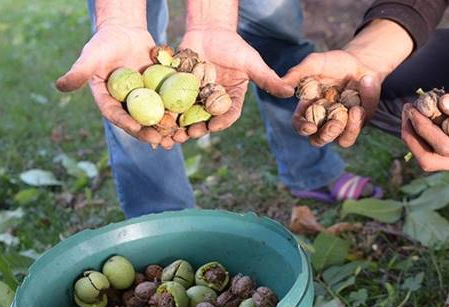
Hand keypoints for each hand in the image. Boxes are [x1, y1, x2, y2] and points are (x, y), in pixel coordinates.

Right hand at [56, 25, 168, 146]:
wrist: (124, 30)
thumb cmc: (103, 42)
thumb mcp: (91, 56)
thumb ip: (78, 72)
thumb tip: (58, 86)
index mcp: (108, 101)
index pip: (116, 115)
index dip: (127, 123)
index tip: (138, 128)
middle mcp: (125, 104)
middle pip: (138, 121)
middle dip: (150, 132)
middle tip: (162, 140)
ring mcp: (143, 98)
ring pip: (155, 116)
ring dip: (166, 127)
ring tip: (178, 136)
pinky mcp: (157, 91)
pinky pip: (168, 102)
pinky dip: (178, 110)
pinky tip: (189, 117)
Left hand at [174, 28, 293, 140]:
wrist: (209, 30)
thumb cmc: (233, 44)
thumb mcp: (251, 61)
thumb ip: (266, 78)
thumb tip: (289, 91)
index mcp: (232, 98)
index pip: (228, 115)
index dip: (221, 122)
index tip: (213, 127)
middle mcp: (213, 101)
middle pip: (205, 120)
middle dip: (197, 129)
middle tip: (188, 135)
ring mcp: (195, 96)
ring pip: (187, 115)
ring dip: (179, 126)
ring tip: (171, 132)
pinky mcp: (180, 89)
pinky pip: (172, 102)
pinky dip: (166, 110)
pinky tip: (159, 116)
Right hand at [283, 49, 382, 147]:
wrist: (360, 61)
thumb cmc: (333, 62)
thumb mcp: (314, 63)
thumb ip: (298, 73)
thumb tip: (281, 83)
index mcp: (308, 108)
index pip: (300, 124)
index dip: (302, 128)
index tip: (310, 126)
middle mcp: (323, 120)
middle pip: (319, 140)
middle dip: (326, 135)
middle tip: (334, 123)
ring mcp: (342, 123)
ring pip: (343, 141)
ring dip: (348, 130)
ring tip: (354, 110)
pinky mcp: (359, 121)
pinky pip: (358, 128)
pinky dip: (360, 118)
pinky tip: (360, 105)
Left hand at [402, 86, 448, 171]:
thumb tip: (441, 104)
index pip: (445, 148)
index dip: (425, 130)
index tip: (413, 111)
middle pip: (430, 160)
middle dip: (412, 137)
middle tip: (408, 111)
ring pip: (429, 157)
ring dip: (415, 135)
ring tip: (412, 109)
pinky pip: (434, 149)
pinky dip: (424, 133)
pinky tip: (423, 113)